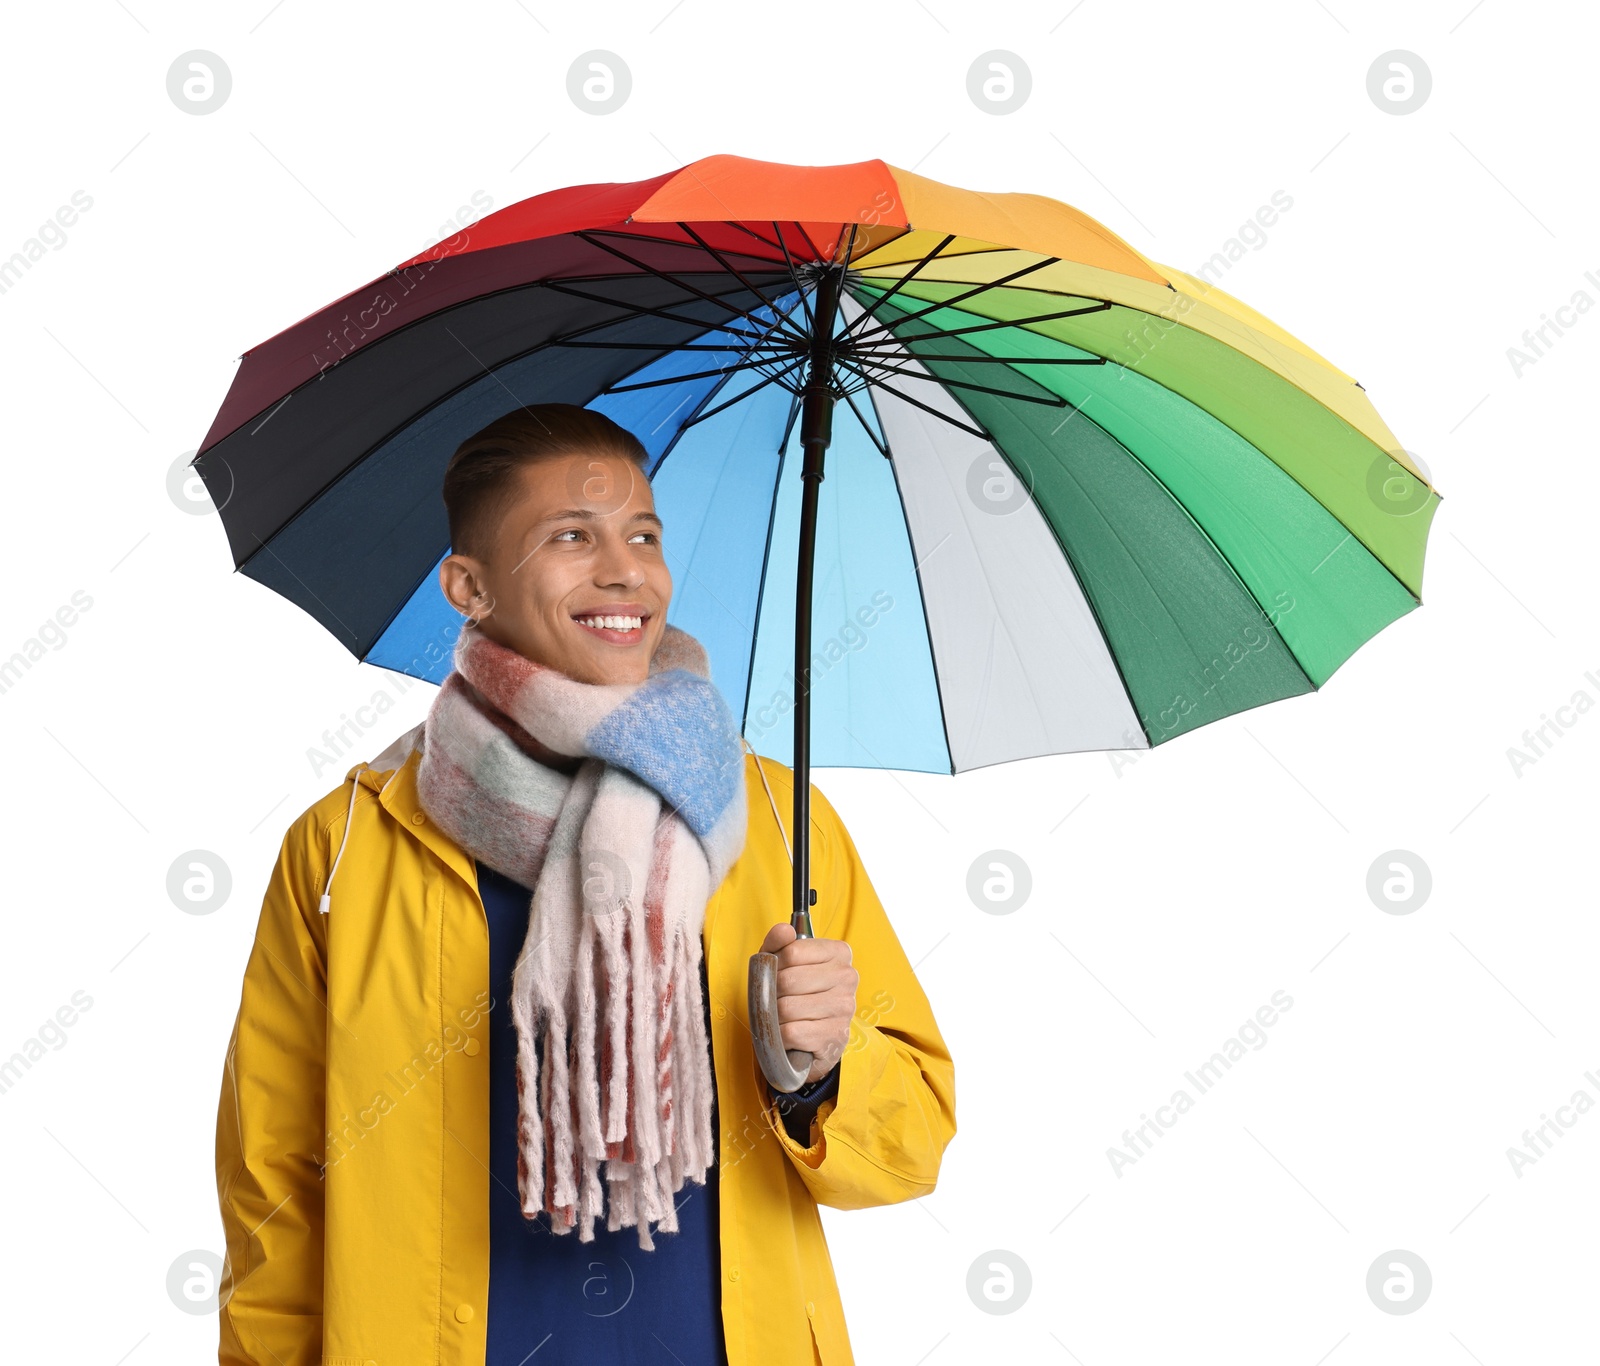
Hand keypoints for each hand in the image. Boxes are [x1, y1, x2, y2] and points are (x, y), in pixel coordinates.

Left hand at [757, 922, 857, 1084]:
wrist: (809, 1039)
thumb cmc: (796, 994)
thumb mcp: (783, 963)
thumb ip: (778, 942)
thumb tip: (784, 930)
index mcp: (839, 952)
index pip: (792, 952)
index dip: (774, 964)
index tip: (777, 973)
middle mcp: (848, 977)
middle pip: (788, 980)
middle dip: (772, 993)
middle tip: (777, 999)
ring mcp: (845, 1007)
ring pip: (787, 1008)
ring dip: (775, 1016)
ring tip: (783, 1017)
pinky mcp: (835, 1036)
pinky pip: (791, 1032)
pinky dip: (781, 1036)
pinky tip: (790, 1033)